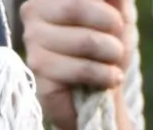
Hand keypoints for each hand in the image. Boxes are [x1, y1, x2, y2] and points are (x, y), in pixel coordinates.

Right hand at [21, 0, 127, 129]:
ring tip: (115, 64)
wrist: (98, 97)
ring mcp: (32, 40)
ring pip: (85, 40)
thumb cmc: (106, 52)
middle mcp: (33, 11)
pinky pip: (81, 68)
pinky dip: (105, 75)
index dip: (106, 7)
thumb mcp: (119, 17)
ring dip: (112, 53)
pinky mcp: (40, 70)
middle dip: (111, 26)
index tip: (119, 20)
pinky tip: (110, 79)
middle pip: (79, 6)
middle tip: (119, 44)